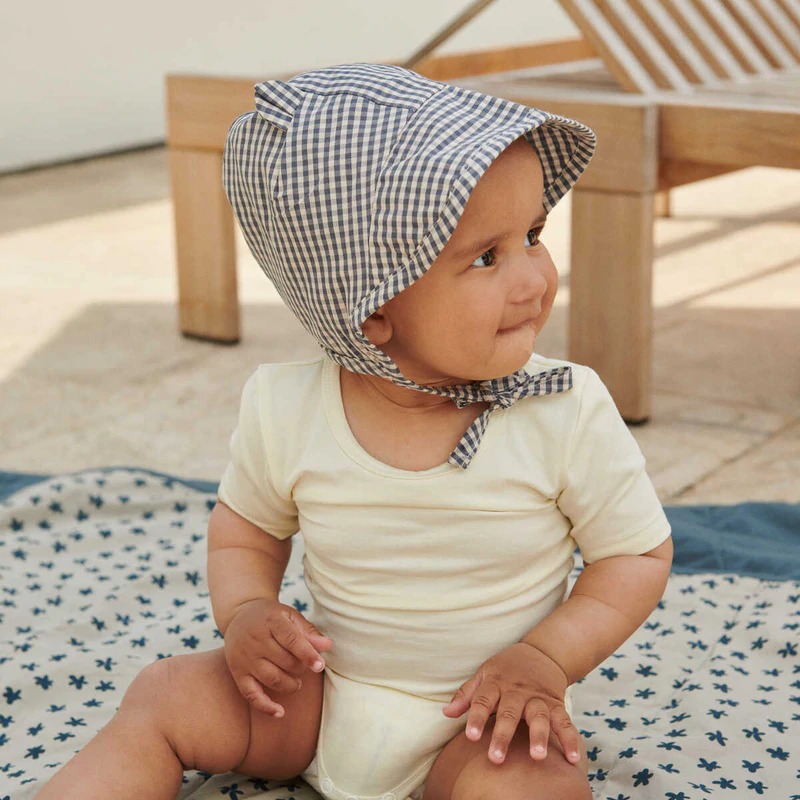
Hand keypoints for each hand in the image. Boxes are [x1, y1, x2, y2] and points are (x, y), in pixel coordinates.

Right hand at [224, 597, 333, 716]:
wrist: (238, 616)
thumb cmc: (271, 617)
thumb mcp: (290, 616)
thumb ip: (309, 632)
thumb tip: (328, 645)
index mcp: (272, 622)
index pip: (291, 640)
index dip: (307, 654)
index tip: (320, 666)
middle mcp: (256, 640)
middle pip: (284, 661)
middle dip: (301, 668)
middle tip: (305, 666)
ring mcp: (245, 658)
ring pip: (271, 678)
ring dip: (290, 685)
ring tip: (296, 682)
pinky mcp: (238, 673)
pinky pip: (250, 694)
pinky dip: (265, 706)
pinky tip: (280, 712)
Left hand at [442, 642, 579, 764]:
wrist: (541, 653)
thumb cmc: (506, 669)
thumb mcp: (484, 674)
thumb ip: (467, 695)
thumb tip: (446, 713)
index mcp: (496, 682)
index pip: (483, 700)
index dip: (476, 718)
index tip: (471, 737)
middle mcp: (517, 690)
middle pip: (509, 712)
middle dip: (503, 734)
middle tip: (496, 758)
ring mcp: (538, 698)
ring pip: (538, 716)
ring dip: (539, 736)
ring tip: (537, 757)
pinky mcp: (556, 704)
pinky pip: (564, 721)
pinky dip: (570, 739)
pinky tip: (572, 759)